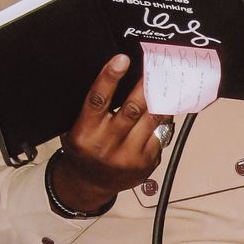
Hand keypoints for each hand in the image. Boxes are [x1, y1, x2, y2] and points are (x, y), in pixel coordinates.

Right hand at [51, 55, 173, 211]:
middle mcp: (106, 145)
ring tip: (166, 81)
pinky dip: (164, 118)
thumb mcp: (76, 128)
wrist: (89, 184)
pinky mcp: (146, 162)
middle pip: (132, 109)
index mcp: (85, 133)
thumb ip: (94, 109)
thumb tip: (116, 77)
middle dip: (145, 85)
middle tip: (155, 65)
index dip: (110, 77)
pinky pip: (160, 134)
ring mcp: (128, 157)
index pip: (98, 100)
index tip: (122, 59)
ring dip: (160, 99)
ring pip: (151, 120)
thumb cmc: (84, 150)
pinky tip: (166, 107)